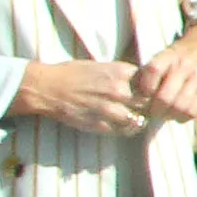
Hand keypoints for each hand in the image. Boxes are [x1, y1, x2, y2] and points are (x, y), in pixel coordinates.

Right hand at [15, 59, 150, 133]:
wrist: (46, 87)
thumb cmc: (71, 74)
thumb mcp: (99, 65)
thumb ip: (120, 73)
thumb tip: (138, 80)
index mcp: (119, 71)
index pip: (149, 80)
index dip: (149, 87)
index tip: (147, 91)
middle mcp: (117, 89)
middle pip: (146, 101)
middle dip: (146, 105)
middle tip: (143, 108)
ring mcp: (109, 108)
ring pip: (137, 119)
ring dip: (137, 119)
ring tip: (134, 118)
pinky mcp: (99, 124)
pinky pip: (122, 131)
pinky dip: (125, 129)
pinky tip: (122, 126)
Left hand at [134, 22, 196, 120]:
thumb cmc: (181, 54)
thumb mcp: (165, 54)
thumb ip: (150, 71)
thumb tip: (134, 95)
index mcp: (170, 54)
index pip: (153, 70)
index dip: (145, 88)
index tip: (143, 95)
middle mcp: (185, 65)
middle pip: (164, 96)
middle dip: (154, 110)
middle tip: (152, 111)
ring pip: (178, 107)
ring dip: (168, 116)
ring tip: (165, 114)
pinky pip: (192, 111)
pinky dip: (181, 117)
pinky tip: (178, 113)